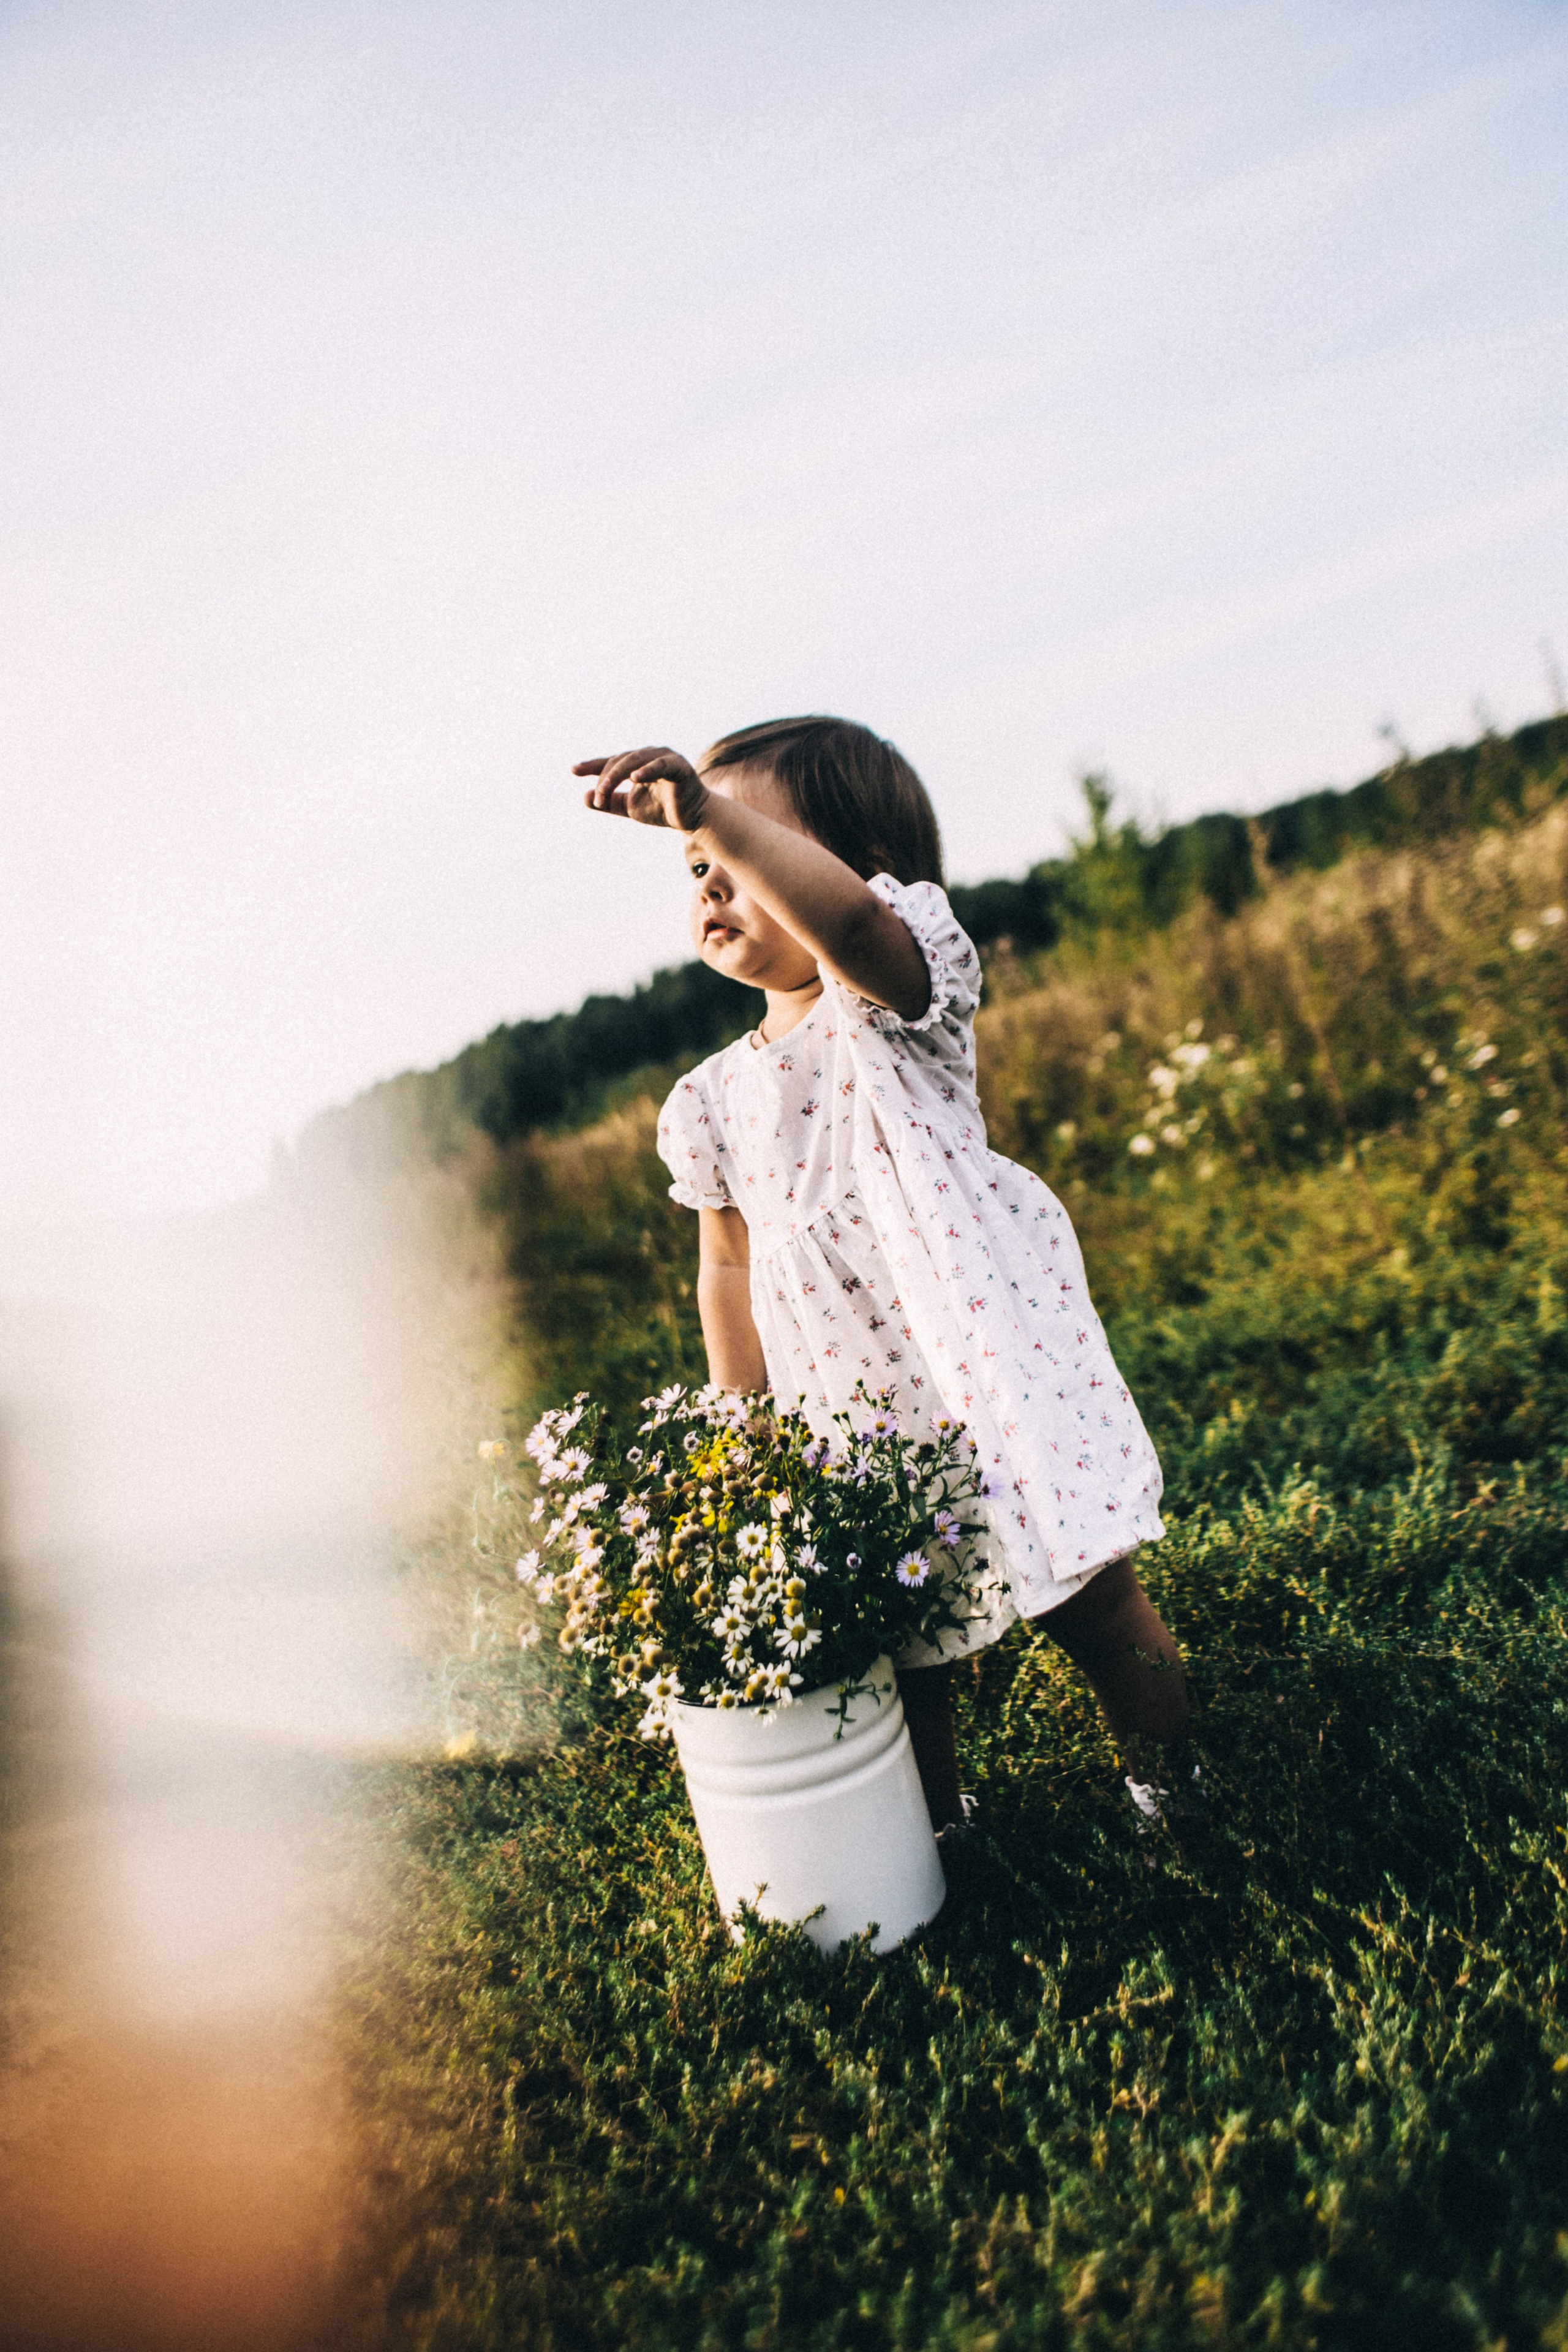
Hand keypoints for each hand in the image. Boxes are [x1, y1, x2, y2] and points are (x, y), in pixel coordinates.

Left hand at [573, 747, 709, 832]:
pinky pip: (661, 765)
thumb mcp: (630, 807)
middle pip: (620, 761)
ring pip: (634, 761)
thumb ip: (609, 803)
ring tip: (605, 790)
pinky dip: (648, 770)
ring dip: (617, 775)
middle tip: (597, 798)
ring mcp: (665, 758)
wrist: (692, 819)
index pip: (611, 762)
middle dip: (605, 780)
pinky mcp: (679, 766)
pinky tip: (635, 778)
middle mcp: (649, 755)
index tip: (574, 771)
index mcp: (637, 763)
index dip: (592, 766)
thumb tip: (584, 797)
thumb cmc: (662, 810)